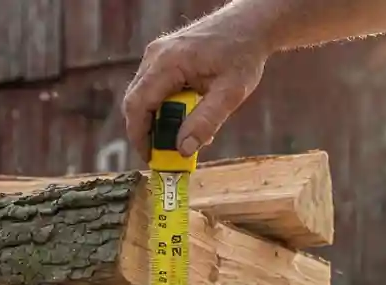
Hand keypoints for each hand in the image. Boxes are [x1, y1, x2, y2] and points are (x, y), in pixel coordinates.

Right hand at [122, 9, 270, 162]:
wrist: (250, 25)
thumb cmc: (242, 55)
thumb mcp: (231, 93)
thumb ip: (206, 121)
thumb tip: (183, 150)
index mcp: (168, 62)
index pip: (137, 105)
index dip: (138, 136)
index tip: (150, 158)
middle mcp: (155, 56)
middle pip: (135, 103)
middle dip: (147, 132)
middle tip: (165, 154)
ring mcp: (156, 55)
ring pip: (143, 97)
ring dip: (158, 120)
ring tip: (182, 135)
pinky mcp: (162, 58)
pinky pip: (153, 89)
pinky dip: (164, 108)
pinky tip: (186, 116)